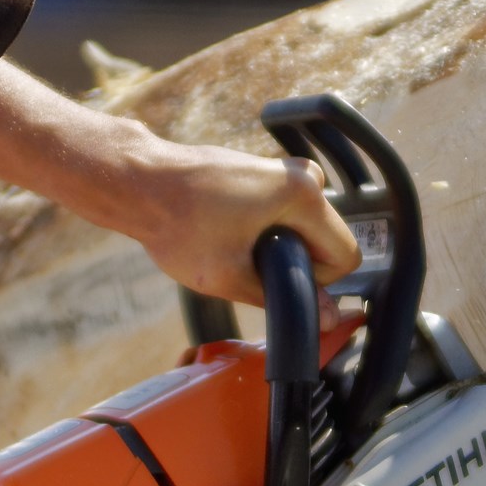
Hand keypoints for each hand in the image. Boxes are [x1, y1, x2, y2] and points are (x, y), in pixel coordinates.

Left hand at [135, 138, 361, 306]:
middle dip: (295, 262)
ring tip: (232, 247)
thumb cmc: (178, 222)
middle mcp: (302, 175)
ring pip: (305, 226)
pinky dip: (264, 228)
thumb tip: (327, 317)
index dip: (317, 282)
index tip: (276, 282)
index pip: (345, 254)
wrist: (140, 182)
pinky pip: (285, 211)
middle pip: (326, 239)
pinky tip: (226, 232)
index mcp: (304, 195)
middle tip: (246, 266)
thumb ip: (285, 300)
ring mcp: (282, 168)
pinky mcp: (264, 170)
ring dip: (278, 246)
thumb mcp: (231, 277)